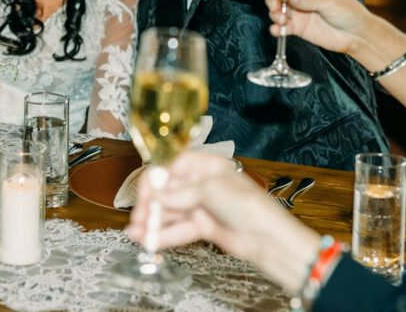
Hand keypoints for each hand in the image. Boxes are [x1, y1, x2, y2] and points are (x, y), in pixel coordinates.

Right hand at [127, 151, 319, 289]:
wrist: (268, 238)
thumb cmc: (250, 206)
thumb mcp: (212, 191)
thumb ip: (182, 193)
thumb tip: (157, 195)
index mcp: (206, 165)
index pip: (172, 166)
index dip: (155, 179)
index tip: (144, 194)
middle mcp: (202, 183)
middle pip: (168, 190)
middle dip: (151, 204)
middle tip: (138, 218)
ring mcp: (202, 205)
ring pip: (171, 212)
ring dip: (153, 222)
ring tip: (136, 233)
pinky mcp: (202, 225)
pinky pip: (178, 228)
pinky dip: (163, 235)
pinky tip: (147, 240)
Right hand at [250, 0, 370, 55]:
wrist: (357, 35)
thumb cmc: (349, 11)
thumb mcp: (331, 1)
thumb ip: (309, 0)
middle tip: (274, 6)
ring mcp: (298, 11)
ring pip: (277, 9)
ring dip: (274, 13)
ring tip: (281, 20)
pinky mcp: (297, 27)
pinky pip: (281, 26)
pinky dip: (276, 28)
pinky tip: (277, 30)